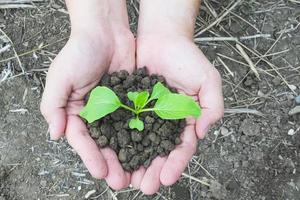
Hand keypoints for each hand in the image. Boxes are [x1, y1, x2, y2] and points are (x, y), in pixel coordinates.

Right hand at [40, 0, 134, 189]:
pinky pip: (137, 121)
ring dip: (129, 155)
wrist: (106, 32)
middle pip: (104, 144)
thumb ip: (53, 105)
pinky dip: (143, 135)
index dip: (91, 157)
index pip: (83, 140)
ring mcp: (115, 109)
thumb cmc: (80, 51)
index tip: (100, 172)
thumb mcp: (60, 77)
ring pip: (122, 137)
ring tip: (137, 173)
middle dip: (112, 163)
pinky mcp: (131, 102)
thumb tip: (54, 134)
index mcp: (76, 112)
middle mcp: (96, 114)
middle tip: (121, 181)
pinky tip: (150, 149)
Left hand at [130, 34, 223, 193]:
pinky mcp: (130, 107)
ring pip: (140, 144)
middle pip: (159, 152)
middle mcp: (165, 122)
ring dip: (135, 163)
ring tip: (128, 179)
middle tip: (145, 186)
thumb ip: (212, 106)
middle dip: (153, 170)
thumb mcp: (208, 80)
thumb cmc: (187, 58)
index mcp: (185, 120)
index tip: (167, 178)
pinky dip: (119, 141)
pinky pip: (124, 126)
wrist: (162, 38)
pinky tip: (114, 155)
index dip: (176, 163)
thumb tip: (203, 133)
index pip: (182, 147)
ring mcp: (147, 116)